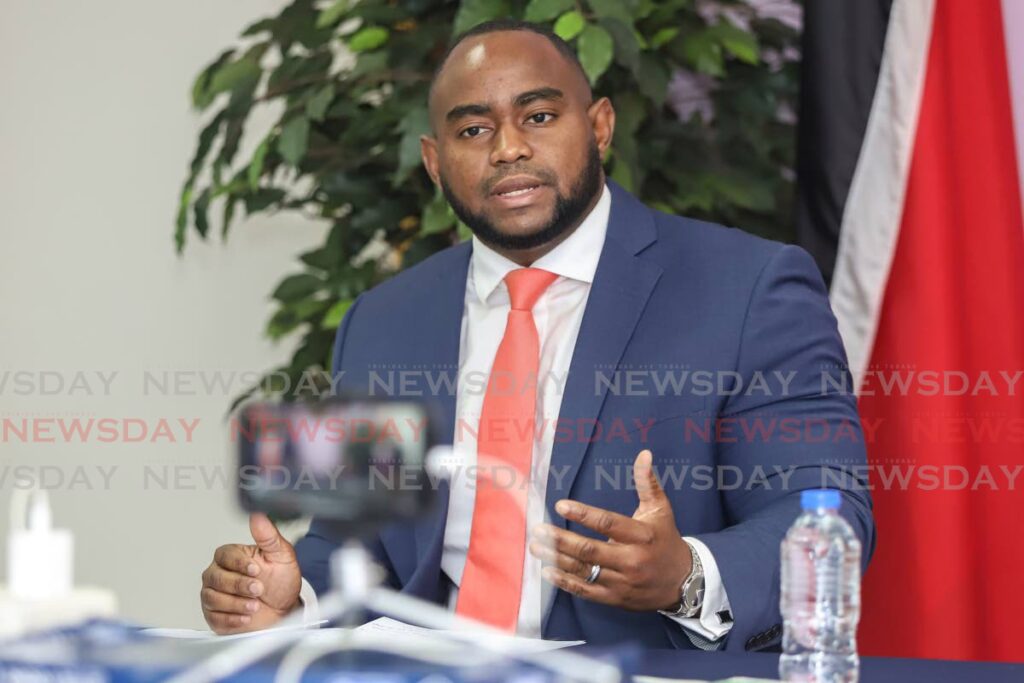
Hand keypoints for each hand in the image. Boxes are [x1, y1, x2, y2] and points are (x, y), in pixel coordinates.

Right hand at [201, 513, 302, 633]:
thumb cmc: (280, 581)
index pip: (225, 555)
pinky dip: (231, 619)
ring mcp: (214, 595)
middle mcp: (218, 574)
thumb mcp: (281, 555)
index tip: (256, 569)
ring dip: (236, 603)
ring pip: (213, 598)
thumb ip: (269, 536)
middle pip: (216, 577)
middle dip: (239, 585)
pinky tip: (245, 618)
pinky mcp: (214, 615)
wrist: (284, 609)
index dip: (239, 563)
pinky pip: (214, 617)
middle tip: (258, 589)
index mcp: (232, 556)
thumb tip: (258, 516)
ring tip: (255, 606)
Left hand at [529, 449, 690, 611]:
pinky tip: (548, 572)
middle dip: (561, 540)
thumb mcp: (660, 510)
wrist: (684, 582)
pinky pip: (587, 591)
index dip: (583, 514)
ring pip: (585, 570)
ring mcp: (623, 582)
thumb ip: (647, 482)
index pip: (608, 523)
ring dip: (557, 559)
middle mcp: (632, 560)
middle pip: (590, 550)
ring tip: (536, 547)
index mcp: (642, 535)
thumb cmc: (666, 540)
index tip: (561, 504)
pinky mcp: (617, 598)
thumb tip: (644, 454)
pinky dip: (566, 582)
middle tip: (538, 529)